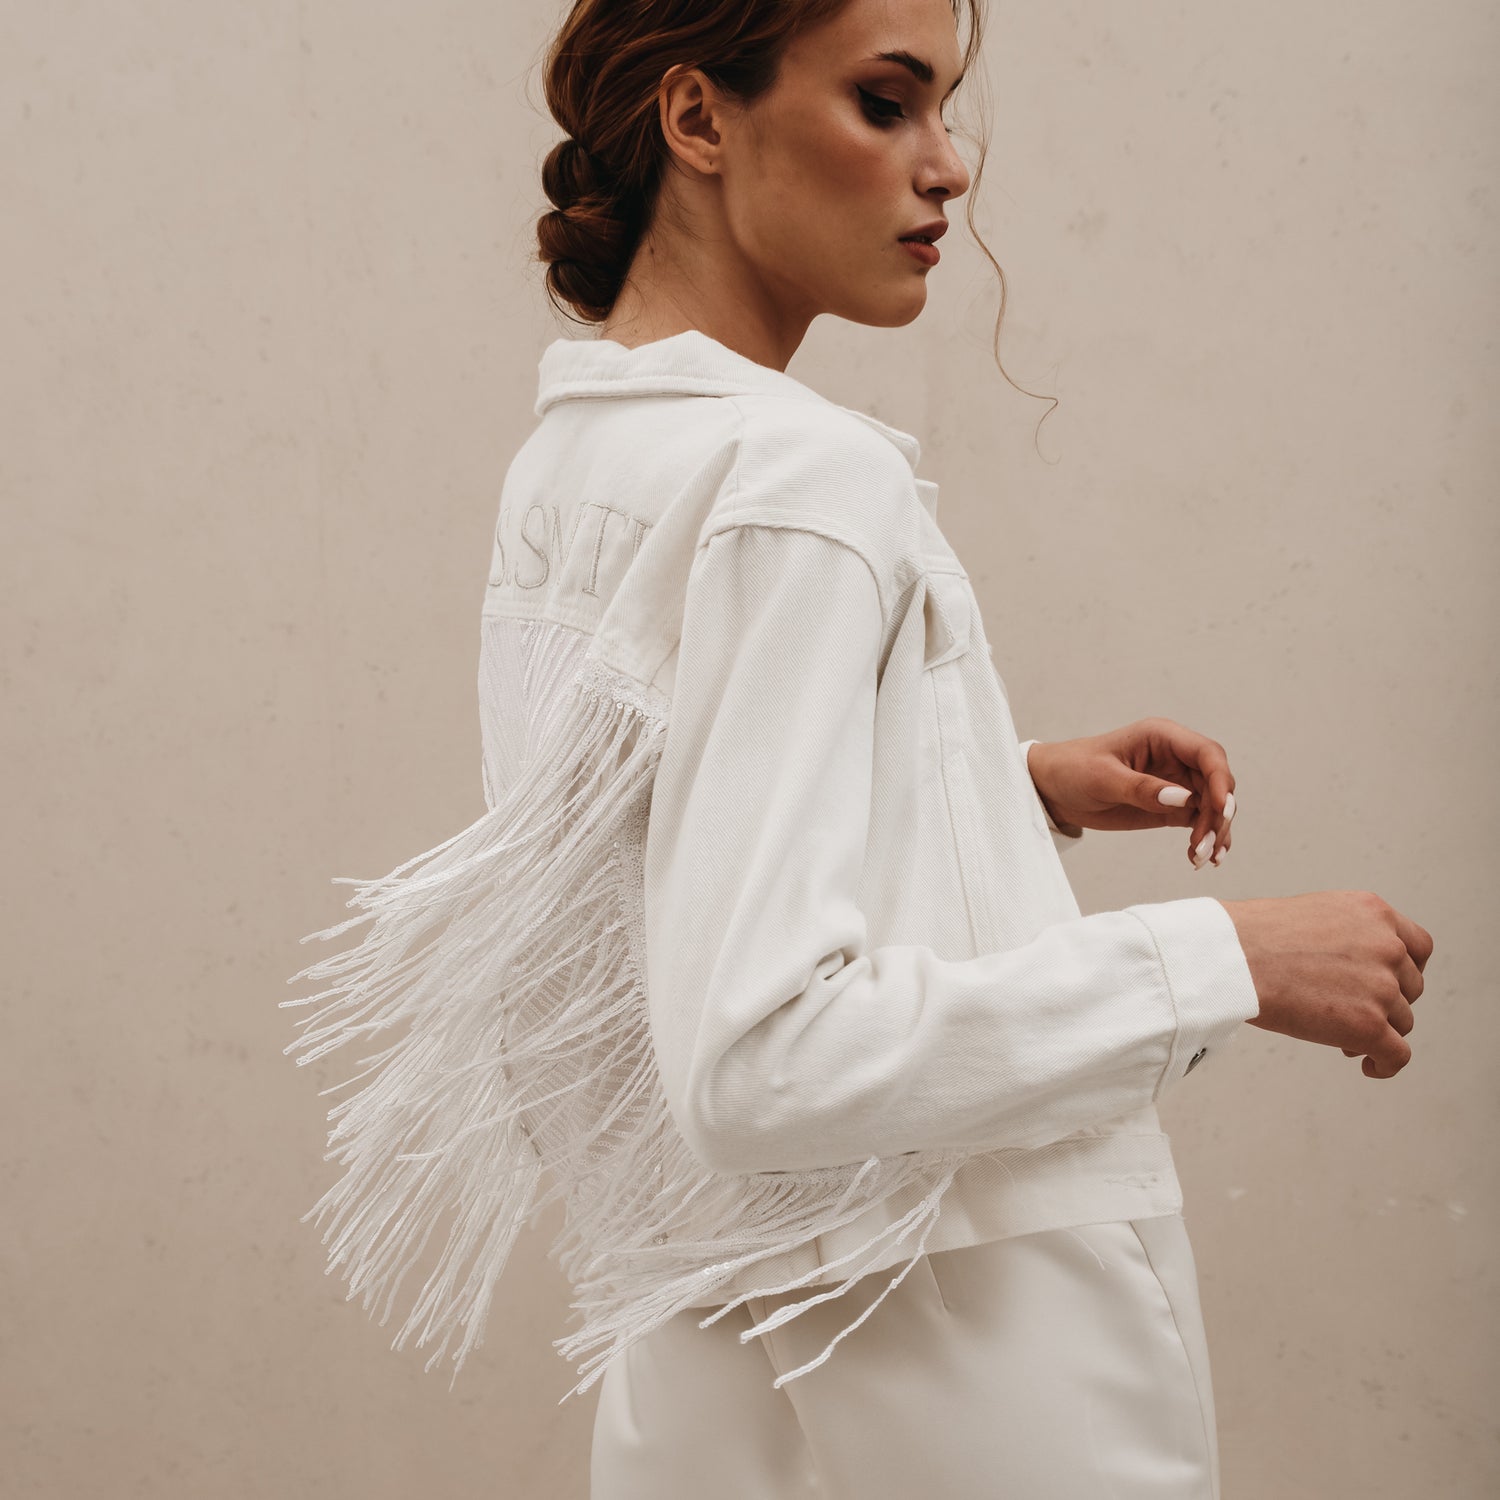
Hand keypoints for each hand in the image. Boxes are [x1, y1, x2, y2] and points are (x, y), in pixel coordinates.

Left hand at [1026, 717, 1236, 868]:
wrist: (1052, 788)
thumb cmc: (1073, 770)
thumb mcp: (1103, 779)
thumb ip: (1142, 789)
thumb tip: (1185, 799)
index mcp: (1162, 737)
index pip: (1208, 754)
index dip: (1221, 780)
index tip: (1220, 810)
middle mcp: (1176, 757)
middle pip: (1216, 783)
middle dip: (1217, 814)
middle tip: (1205, 845)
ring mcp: (1176, 782)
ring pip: (1212, 805)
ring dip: (1214, 832)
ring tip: (1201, 859)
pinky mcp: (1171, 806)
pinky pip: (1199, 821)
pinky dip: (1205, 838)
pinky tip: (1200, 858)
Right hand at [1218, 891, 1433, 1077]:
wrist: (1233, 957)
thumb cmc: (1253, 936)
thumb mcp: (1314, 914)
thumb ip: (1346, 934)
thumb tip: (1348, 966)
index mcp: (1373, 913)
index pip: (1418, 947)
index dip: (1406, 970)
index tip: (1391, 984)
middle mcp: (1387, 947)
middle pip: (1409, 987)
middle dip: (1385, 1002)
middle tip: (1352, 1011)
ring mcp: (1382, 988)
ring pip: (1401, 1021)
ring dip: (1377, 1030)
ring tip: (1342, 1036)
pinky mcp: (1369, 1025)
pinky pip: (1397, 1054)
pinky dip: (1386, 1064)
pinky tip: (1369, 1065)